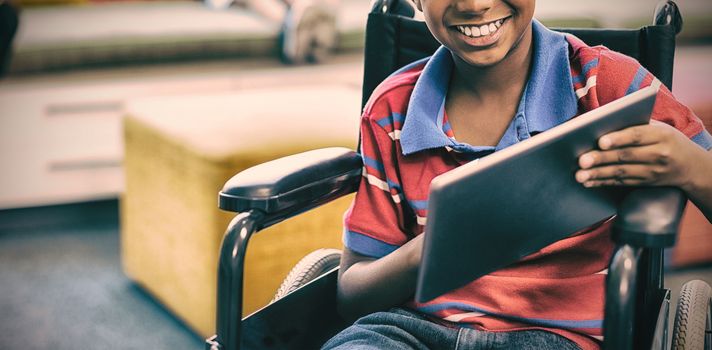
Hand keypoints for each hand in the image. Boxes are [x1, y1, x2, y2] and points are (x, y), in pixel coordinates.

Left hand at [575, 120, 703, 192]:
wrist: (691, 166)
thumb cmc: (668, 140)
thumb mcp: (660, 128)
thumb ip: (636, 125)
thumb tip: (602, 123)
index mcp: (661, 135)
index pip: (637, 136)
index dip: (618, 139)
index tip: (601, 142)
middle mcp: (659, 154)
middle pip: (626, 156)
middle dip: (601, 159)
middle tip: (582, 161)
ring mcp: (652, 171)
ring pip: (622, 172)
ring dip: (598, 174)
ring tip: (580, 175)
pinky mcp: (645, 183)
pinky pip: (622, 183)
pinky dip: (603, 182)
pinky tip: (589, 182)